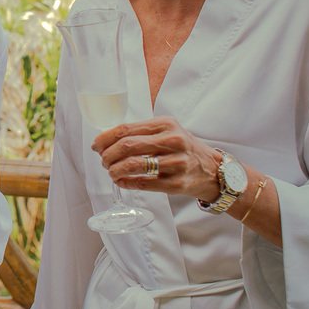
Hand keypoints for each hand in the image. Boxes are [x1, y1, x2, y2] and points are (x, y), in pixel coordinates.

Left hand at [90, 116, 221, 201]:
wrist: (212, 170)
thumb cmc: (183, 149)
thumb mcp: (167, 131)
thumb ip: (141, 133)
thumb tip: (107, 140)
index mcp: (165, 124)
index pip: (126, 129)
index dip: (105, 138)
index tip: (96, 146)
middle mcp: (172, 141)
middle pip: (127, 146)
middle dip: (108, 155)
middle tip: (104, 162)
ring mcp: (176, 163)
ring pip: (133, 165)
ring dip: (115, 171)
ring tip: (111, 172)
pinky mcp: (177, 183)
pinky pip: (144, 184)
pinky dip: (127, 183)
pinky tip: (122, 182)